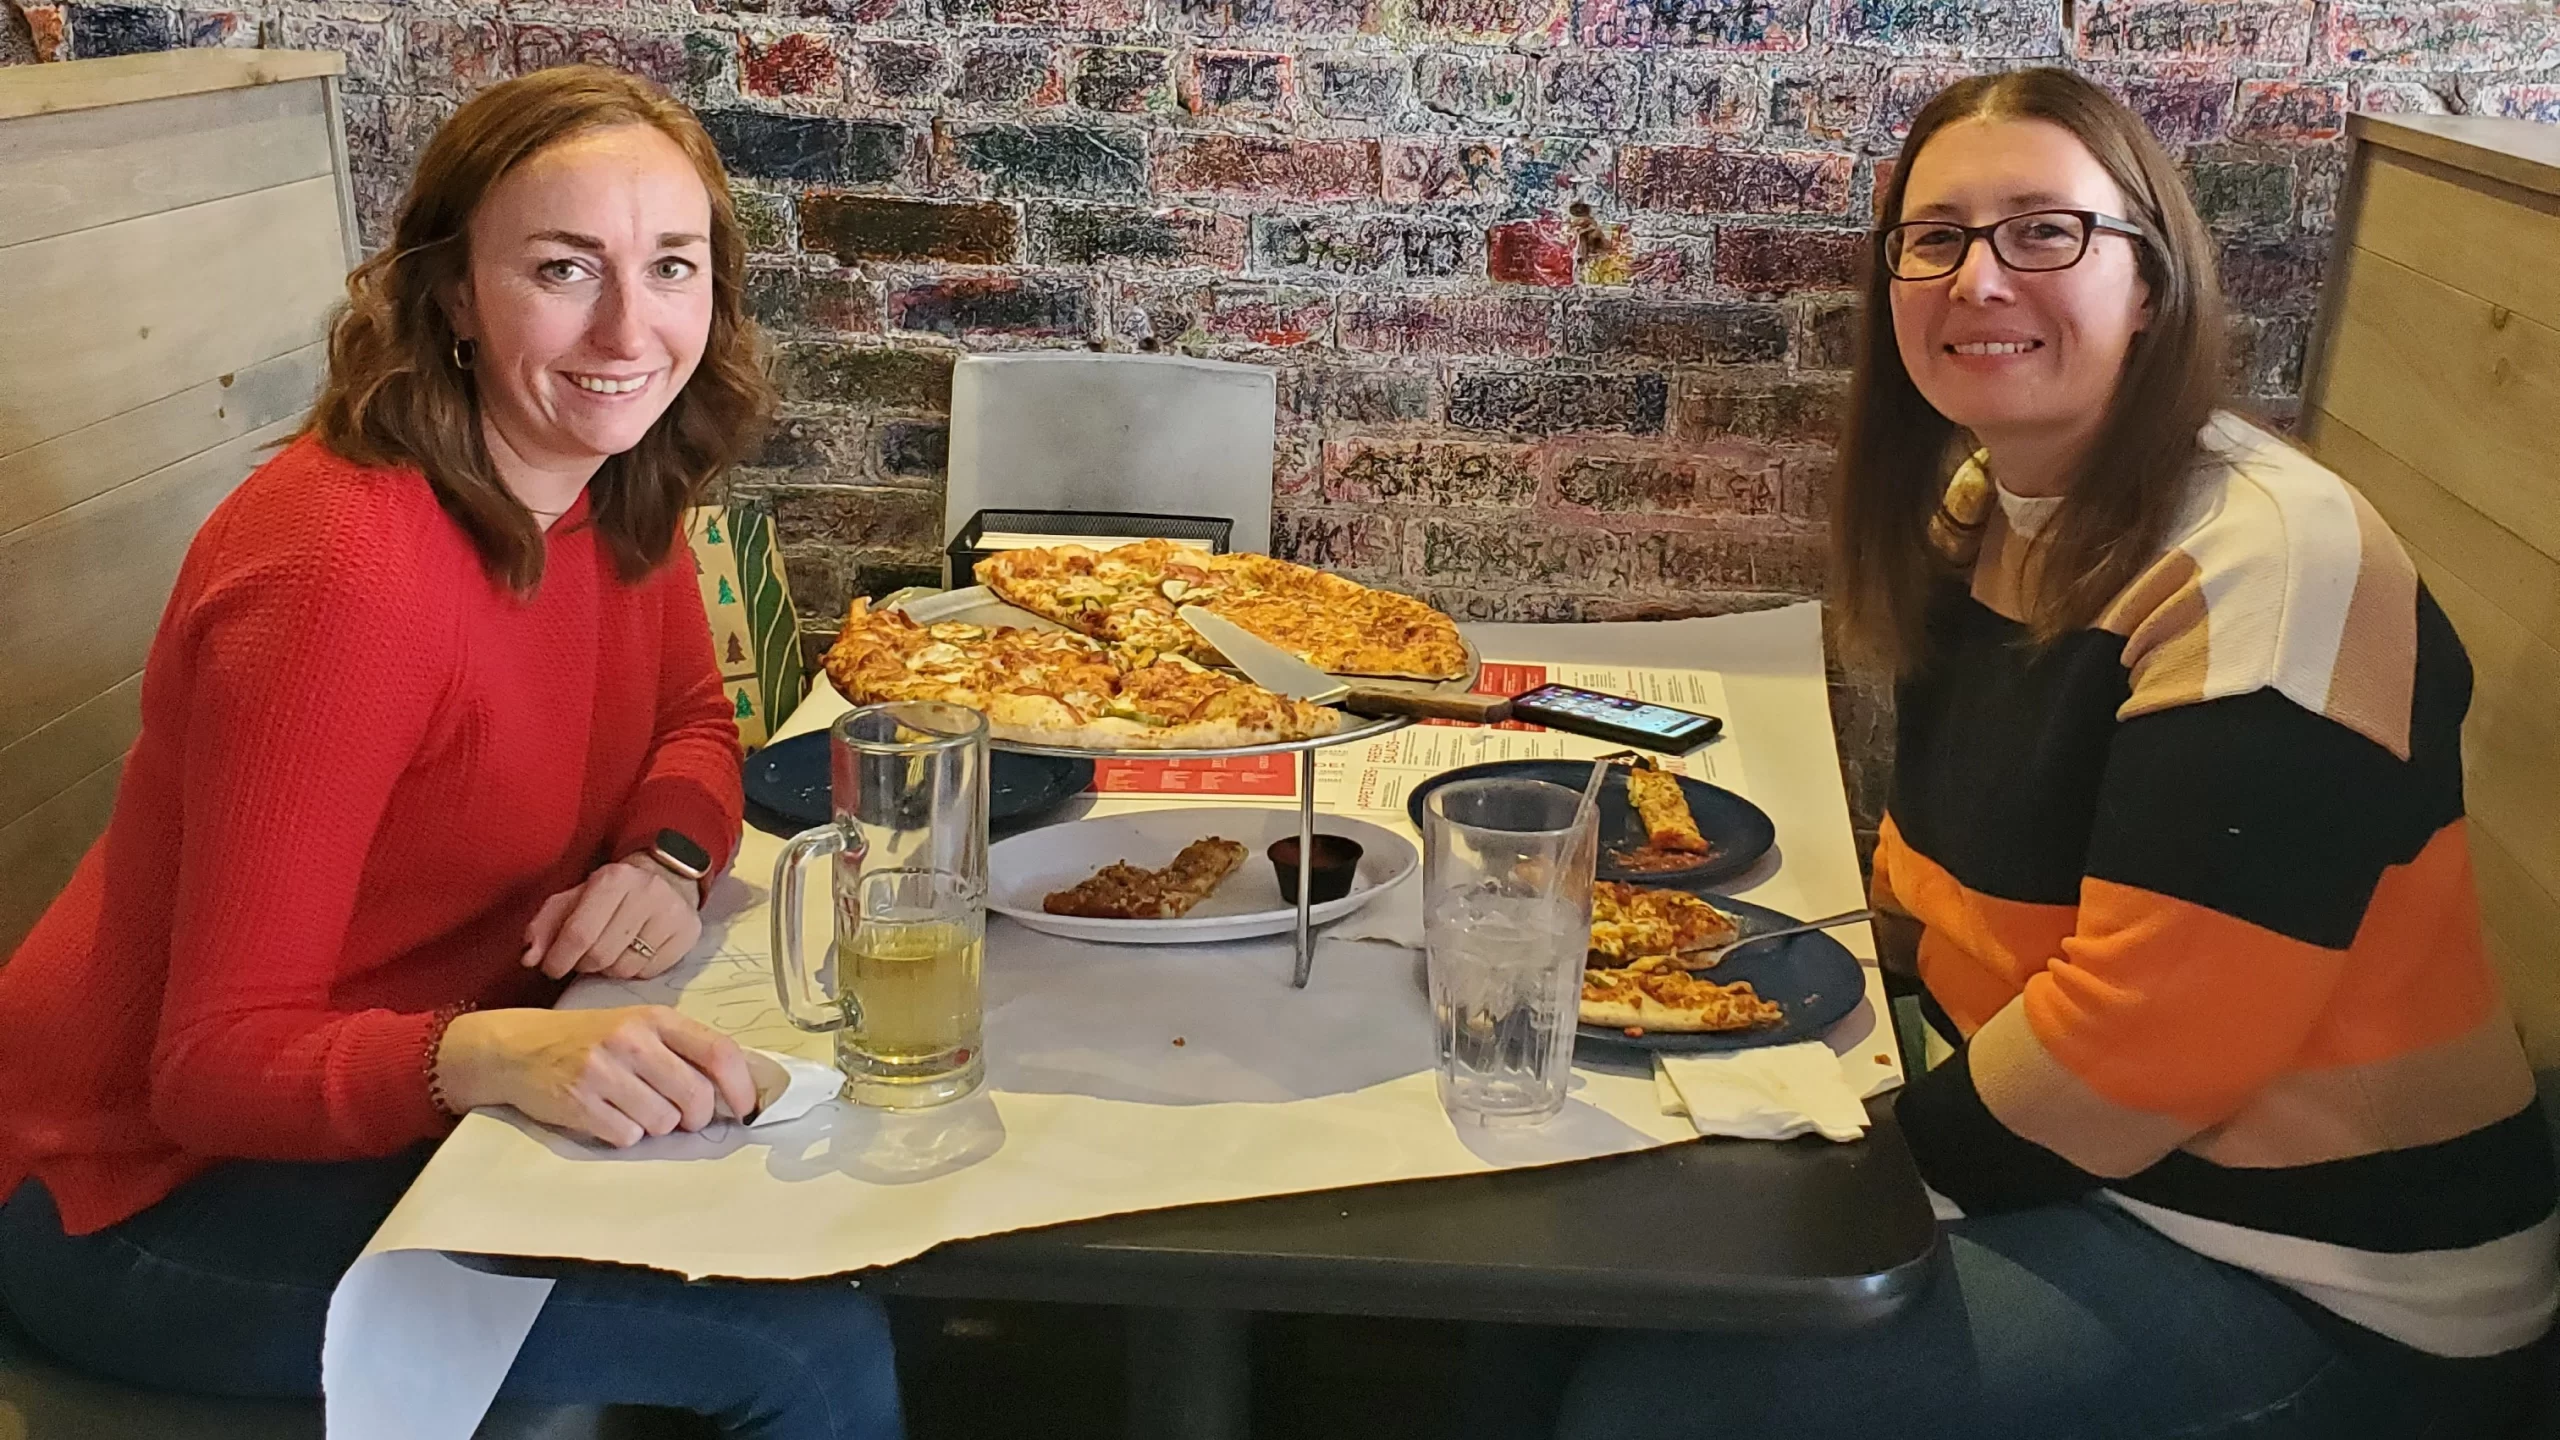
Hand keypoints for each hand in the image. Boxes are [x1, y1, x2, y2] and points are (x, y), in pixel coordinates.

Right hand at [435, 1006, 757, 1146]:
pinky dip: (624, 1134)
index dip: (741, 1086)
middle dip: (696, 1117)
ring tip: (632, 1106)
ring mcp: (604, 1071)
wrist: (519, 1048)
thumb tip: (736, 1089)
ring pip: (664, 1122)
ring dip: (656, 1125)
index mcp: (656, 1018)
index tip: (747, 1108)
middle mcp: (633, 1040)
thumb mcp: (638, 1027)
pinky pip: (628, 1137)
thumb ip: (683, 1050)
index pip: (719, 1052)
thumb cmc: (590, 1040)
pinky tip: (607, 1115)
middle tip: (681, 1115)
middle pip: (696, 1097)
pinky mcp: (580, 1102)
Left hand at [523, 856, 700, 980]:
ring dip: (610, 969)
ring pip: (625, 968)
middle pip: (601, 955)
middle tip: (585, 957)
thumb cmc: (611, 894)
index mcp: (613, 878)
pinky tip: (636, 953)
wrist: (667, 878)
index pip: (579, 933)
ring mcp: (671, 914)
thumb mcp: (574, 899)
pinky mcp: (688, 933)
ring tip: (612, 952)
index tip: (552, 968)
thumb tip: (529, 958)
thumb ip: (545, 926)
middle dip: (585, 964)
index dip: (559, 959)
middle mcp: (646, 892)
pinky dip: (635, 970)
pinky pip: (650, 972)